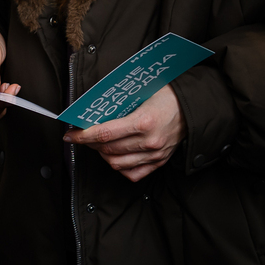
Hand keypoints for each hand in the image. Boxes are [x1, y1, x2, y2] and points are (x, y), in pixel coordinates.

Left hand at [66, 86, 184, 182]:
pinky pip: (132, 173)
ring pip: (117, 163)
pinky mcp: (159, 162)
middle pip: (108, 149)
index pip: (104, 133)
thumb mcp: (144, 91)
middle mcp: (149, 141)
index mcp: (144, 121)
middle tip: (81, 136)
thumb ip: (121, 102)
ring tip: (96, 145)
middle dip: (89, 144)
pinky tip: (114, 156)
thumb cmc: (168, 95)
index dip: (83, 135)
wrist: (195, 107)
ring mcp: (155, 154)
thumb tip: (94, 108)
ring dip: (102, 155)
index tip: (70, 134)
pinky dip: (119, 166)